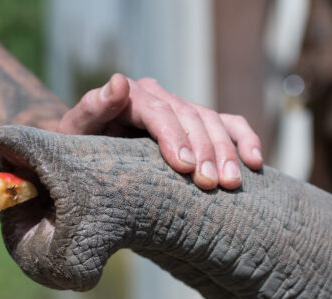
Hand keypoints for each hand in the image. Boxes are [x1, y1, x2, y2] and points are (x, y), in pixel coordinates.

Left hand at [57, 74, 262, 190]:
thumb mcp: (76, 131)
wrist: (91, 153)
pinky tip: (256, 162)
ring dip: (227, 152)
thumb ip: (92, 108)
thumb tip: (118, 82)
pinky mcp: (197, 124)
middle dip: (204, 150)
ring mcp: (182, 109)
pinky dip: (245, 140)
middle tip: (211, 184)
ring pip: (213, 122)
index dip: (174, 137)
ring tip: (232, 182)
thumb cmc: (82, 146)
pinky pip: (229, 124)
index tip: (185, 167)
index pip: (159, 112)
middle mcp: (160, 97)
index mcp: (132, 96)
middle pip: (190, 117)